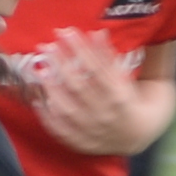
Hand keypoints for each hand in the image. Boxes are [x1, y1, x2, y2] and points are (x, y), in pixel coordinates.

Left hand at [23, 27, 148, 155]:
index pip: (96, 69)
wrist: (138, 136)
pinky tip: (38, 100)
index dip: (80, 49)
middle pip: (79, 87)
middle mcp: (105, 114)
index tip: (66, 32)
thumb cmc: (129, 100)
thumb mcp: (125, 78)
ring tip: (40, 71)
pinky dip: (47, 117)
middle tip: (46, 46)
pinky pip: (61, 131)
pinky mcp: (82, 143)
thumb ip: (110, 57)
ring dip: (51, 89)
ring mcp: (92, 131)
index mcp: (119, 96)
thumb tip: (97, 32)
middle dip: (61, 64)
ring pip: (67, 110)